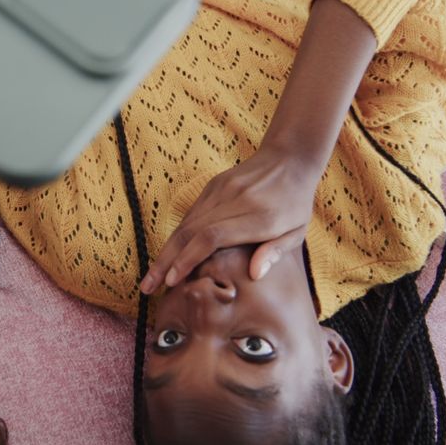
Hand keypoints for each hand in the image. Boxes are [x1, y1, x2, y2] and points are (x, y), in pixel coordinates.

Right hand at [140, 147, 321, 293]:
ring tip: (151, 277)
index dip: (188, 259)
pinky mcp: (212, 187)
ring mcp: (219, 191)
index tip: (173, 281)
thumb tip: (254, 275)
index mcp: (257, 217)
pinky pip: (190, 215)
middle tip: (149, 286)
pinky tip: (167, 256)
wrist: (288, 158)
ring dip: (166, 252)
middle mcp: (233, 201)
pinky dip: (177, 238)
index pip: (211, 237)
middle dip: (166, 262)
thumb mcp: (297, 231)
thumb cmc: (295, 202)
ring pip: (184, 224)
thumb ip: (275, 252)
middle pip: (190, 232)